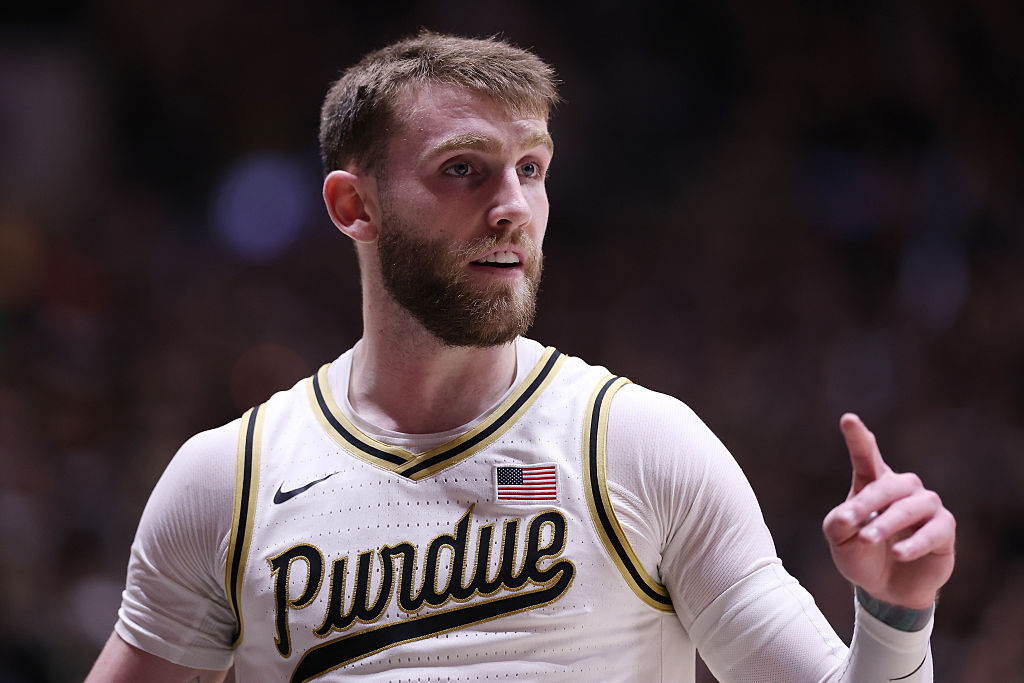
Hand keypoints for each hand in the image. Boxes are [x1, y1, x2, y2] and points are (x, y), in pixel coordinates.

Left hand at [822, 413, 955, 609]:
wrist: (885, 588)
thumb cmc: (860, 554)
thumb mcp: (839, 540)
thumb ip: (838, 523)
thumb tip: (848, 516)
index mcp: (872, 483)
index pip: (866, 456)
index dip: (859, 437)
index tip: (848, 419)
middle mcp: (902, 489)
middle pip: (887, 485)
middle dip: (866, 503)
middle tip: (848, 523)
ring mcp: (926, 507)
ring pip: (911, 507)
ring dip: (887, 522)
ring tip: (867, 538)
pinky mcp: (944, 530)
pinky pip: (934, 531)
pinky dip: (914, 542)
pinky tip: (899, 553)